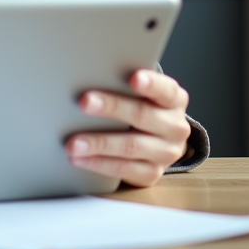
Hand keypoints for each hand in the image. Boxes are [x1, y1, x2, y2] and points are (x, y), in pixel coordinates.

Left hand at [65, 69, 190, 187]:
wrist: (159, 140)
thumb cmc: (142, 107)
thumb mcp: (143, 93)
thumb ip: (125, 84)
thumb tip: (90, 76)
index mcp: (174, 100)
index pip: (165, 90)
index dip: (151, 84)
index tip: (134, 78)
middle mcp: (174, 127)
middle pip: (142, 115)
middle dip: (111, 108)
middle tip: (84, 102)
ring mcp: (166, 153)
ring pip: (131, 146)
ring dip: (99, 143)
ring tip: (73, 142)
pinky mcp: (152, 173)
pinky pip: (124, 169)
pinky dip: (99, 164)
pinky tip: (80, 159)